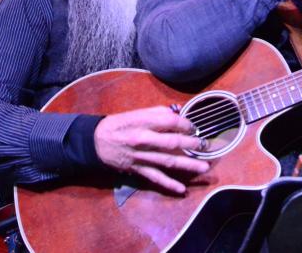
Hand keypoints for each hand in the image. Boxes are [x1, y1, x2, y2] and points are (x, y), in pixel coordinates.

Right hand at [93, 106, 208, 193]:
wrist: (95, 142)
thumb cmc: (118, 125)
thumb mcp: (135, 113)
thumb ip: (157, 112)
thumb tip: (178, 113)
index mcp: (142, 122)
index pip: (170, 122)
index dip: (185, 124)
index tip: (194, 126)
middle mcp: (143, 140)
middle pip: (172, 142)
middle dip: (192, 144)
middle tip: (206, 145)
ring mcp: (141, 157)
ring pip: (168, 161)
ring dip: (188, 165)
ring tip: (204, 167)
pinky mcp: (138, 170)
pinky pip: (155, 178)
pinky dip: (169, 184)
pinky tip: (182, 189)